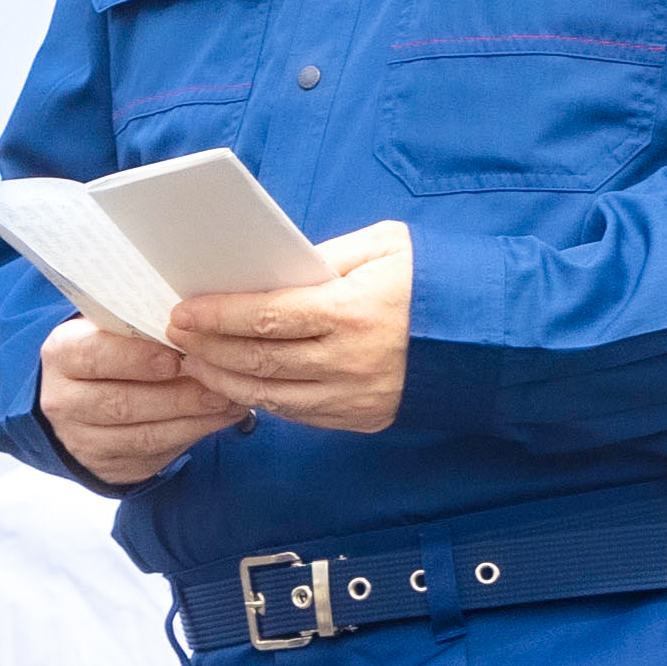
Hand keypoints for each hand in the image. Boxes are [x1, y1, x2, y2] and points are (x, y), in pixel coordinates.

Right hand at [36, 315, 245, 487]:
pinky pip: (155, 454)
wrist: (80, 399)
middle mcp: (64, 400)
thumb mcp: (110, 329)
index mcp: (62, 354)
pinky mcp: (109, 465)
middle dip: (176, 395)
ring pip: (142, 435)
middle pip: (121, 403)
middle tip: (217, 383)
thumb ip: (139, 325)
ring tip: (228, 401)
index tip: (175, 356)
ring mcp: (84, 439)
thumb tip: (193, 325)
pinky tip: (219, 418)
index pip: (94, 356)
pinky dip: (193, 435)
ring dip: (192, 419)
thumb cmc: (108, 350)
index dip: (136, 357)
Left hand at [165, 225, 410, 435]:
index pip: (267, 316)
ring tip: (195, 364)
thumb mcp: (384, 247)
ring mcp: (353, 396)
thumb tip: (271, 268)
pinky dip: (261, 400)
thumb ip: (325, 257)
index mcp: (352, 311)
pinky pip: (297, 414)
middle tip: (176, 337)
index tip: (183, 312)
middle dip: (209, 348)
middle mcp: (348, 361)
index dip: (218, 316)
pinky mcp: (360, 419)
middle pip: (259, 359)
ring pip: (271, 396)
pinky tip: (238, 384)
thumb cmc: (434, 280)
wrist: (490, 338)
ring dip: (225, 381)